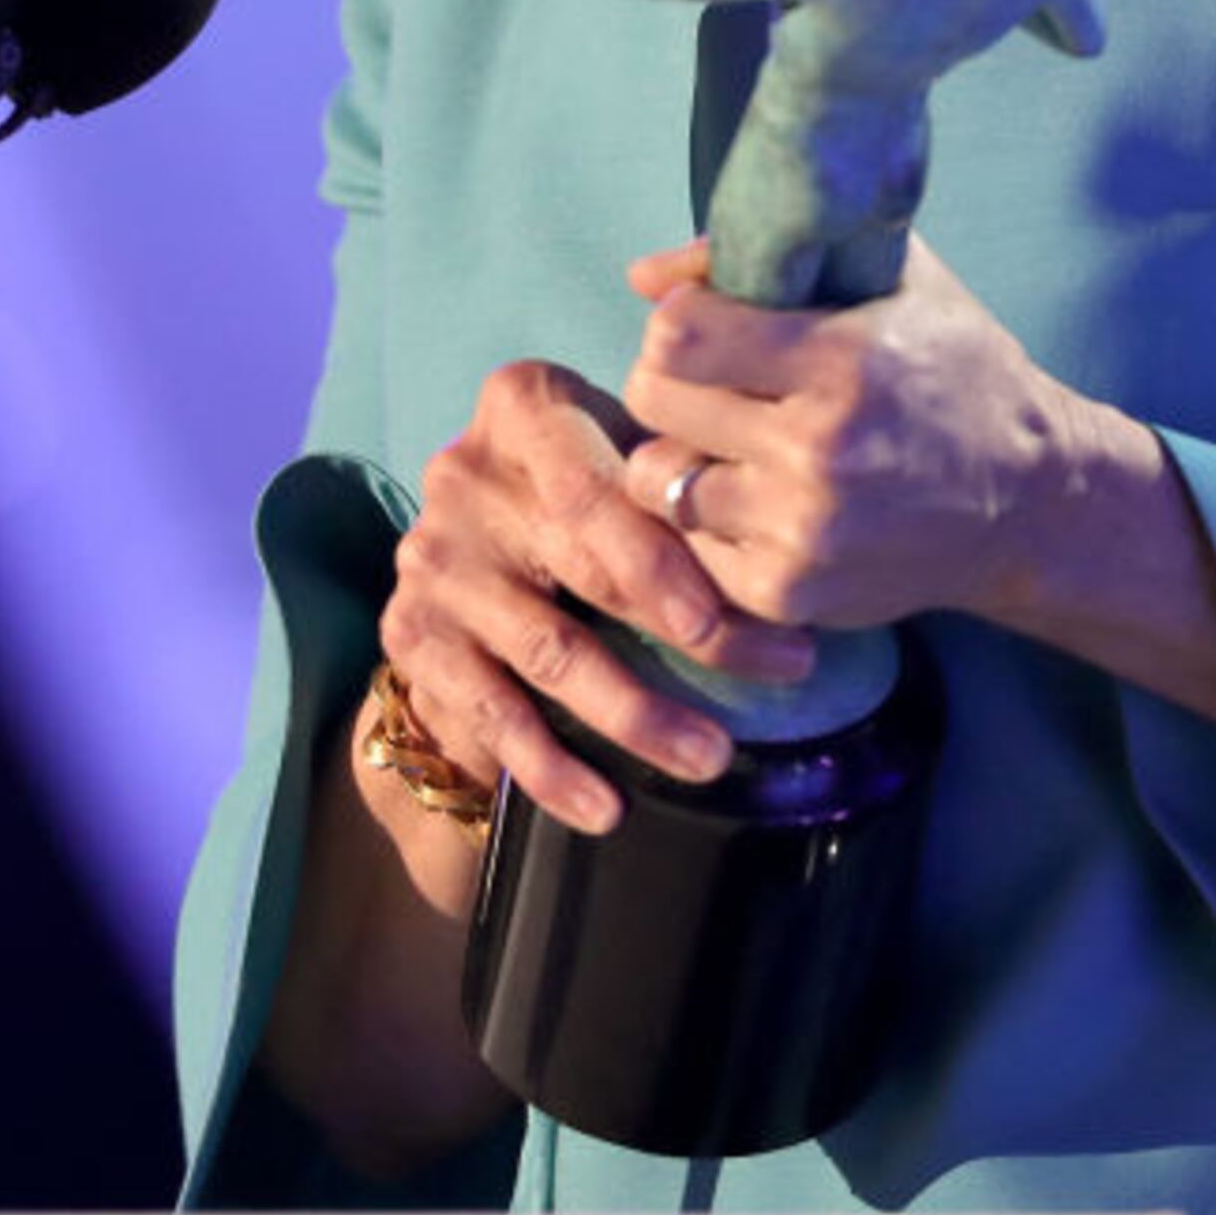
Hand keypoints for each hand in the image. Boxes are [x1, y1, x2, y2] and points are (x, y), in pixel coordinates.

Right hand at [378, 354, 814, 844]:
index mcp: (521, 406)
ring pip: (550, 651)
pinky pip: (494, 714)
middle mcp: (463, 474)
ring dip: (636, 714)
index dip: (669, 554)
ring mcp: (433, 559)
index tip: (754, 608)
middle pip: (587, 566)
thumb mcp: (619, 458)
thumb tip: (803, 545)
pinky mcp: (413, 636)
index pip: (597, 483)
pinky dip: (554, 769)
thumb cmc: (581, 497)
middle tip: (779, 673)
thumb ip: (676, 480)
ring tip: (710, 757)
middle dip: (695, 632)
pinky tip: (608, 808)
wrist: (465, 559)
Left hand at [616, 234, 1088, 632]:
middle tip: (711, 384)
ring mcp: (802, 530)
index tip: (707, 323)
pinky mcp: (791, 592)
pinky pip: (688, 546)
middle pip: (652, 397)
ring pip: (657, 479)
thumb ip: (770, 256)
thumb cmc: (957, 372)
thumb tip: (642, 276)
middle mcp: (817, 451)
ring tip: (732, 445)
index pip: (678, 332)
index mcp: (841, 362)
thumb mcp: (892, 280)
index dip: (679, 319)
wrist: (1031, 503)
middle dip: (669, 381)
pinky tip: (756, 500)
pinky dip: (707, 523)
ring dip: (682, 456)